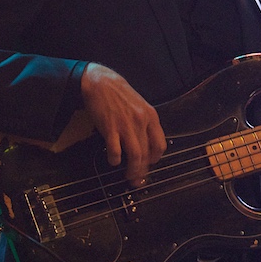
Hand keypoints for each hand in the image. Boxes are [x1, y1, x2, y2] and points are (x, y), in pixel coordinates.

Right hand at [80, 63, 166, 185]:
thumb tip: (146, 143)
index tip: (149, 165)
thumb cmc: (119, 95)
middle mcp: (141, 121)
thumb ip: (145, 123)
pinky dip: (115, 159)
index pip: (160, 145)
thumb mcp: (139, 105)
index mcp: (151, 116)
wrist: (100, 82)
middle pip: (147, 153)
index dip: (155, 159)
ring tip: (128, 176)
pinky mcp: (110, 128)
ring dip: (133, 170)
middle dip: (143, 170)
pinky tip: (113, 160)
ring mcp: (126, 125)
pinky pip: (116, 151)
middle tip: (137, 179)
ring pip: (136, 155)